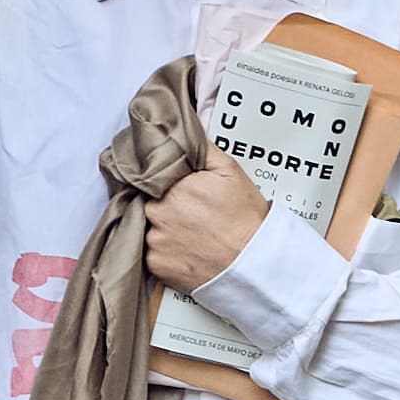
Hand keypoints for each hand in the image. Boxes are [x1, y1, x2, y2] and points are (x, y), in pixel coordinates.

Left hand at [144, 153, 271, 297]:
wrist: (252, 262)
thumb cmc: (244, 219)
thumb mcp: (229, 170)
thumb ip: (201, 147)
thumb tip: (183, 135)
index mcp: (171, 185)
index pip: (149, 175)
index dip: (160, 180)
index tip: (172, 187)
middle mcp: (157, 212)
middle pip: (146, 201)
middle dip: (162, 203)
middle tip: (187, 211)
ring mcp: (154, 240)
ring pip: (147, 227)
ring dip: (162, 227)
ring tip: (188, 231)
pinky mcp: (155, 265)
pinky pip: (150, 253)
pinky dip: (163, 250)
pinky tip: (184, 247)